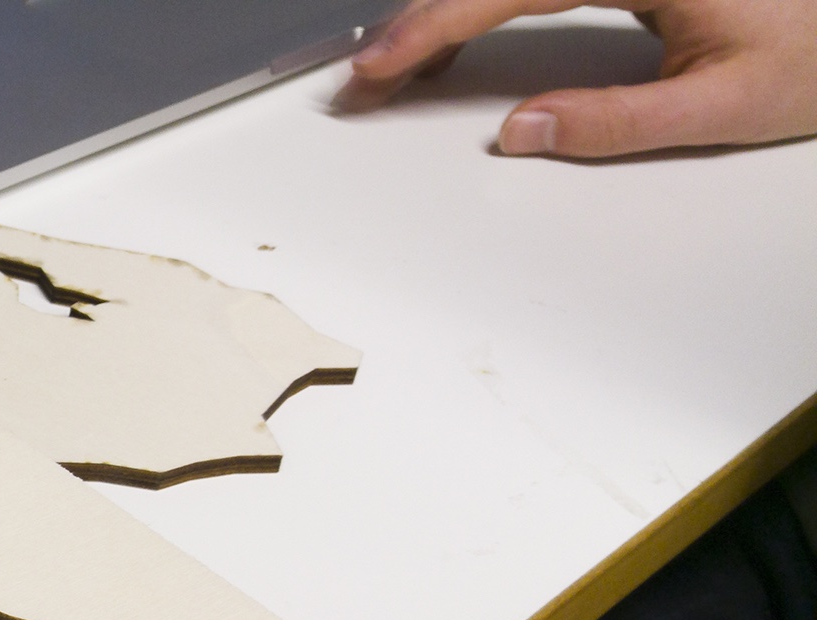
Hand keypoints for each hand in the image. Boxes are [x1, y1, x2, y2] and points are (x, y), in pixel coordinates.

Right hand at [336, 0, 816, 156]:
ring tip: (400, 68)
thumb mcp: (727, 106)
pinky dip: (486, 4)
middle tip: (367, 78)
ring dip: (449, 11)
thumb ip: (617, 122)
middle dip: (423, 21)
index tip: (384, 64)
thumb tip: (520, 132)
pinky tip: (459, 37)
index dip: (436, 25)